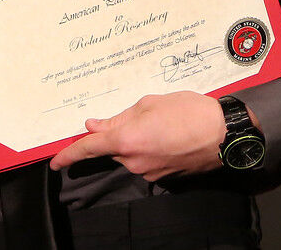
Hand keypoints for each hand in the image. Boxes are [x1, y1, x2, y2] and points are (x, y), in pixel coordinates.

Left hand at [49, 91, 226, 180]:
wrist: (224, 134)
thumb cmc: (188, 111)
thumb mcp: (149, 104)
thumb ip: (118, 117)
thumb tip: (95, 126)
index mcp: (127, 140)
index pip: (89, 149)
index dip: (69, 155)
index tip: (56, 162)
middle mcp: (134, 161)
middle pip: (114, 149)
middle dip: (119, 135)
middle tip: (143, 117)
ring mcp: (149, 172)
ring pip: (130, 155)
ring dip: (137, 141)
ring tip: (163, 124)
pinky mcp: (163, 177)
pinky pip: (146, 161)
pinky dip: (150, 149)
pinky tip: (169, 137)